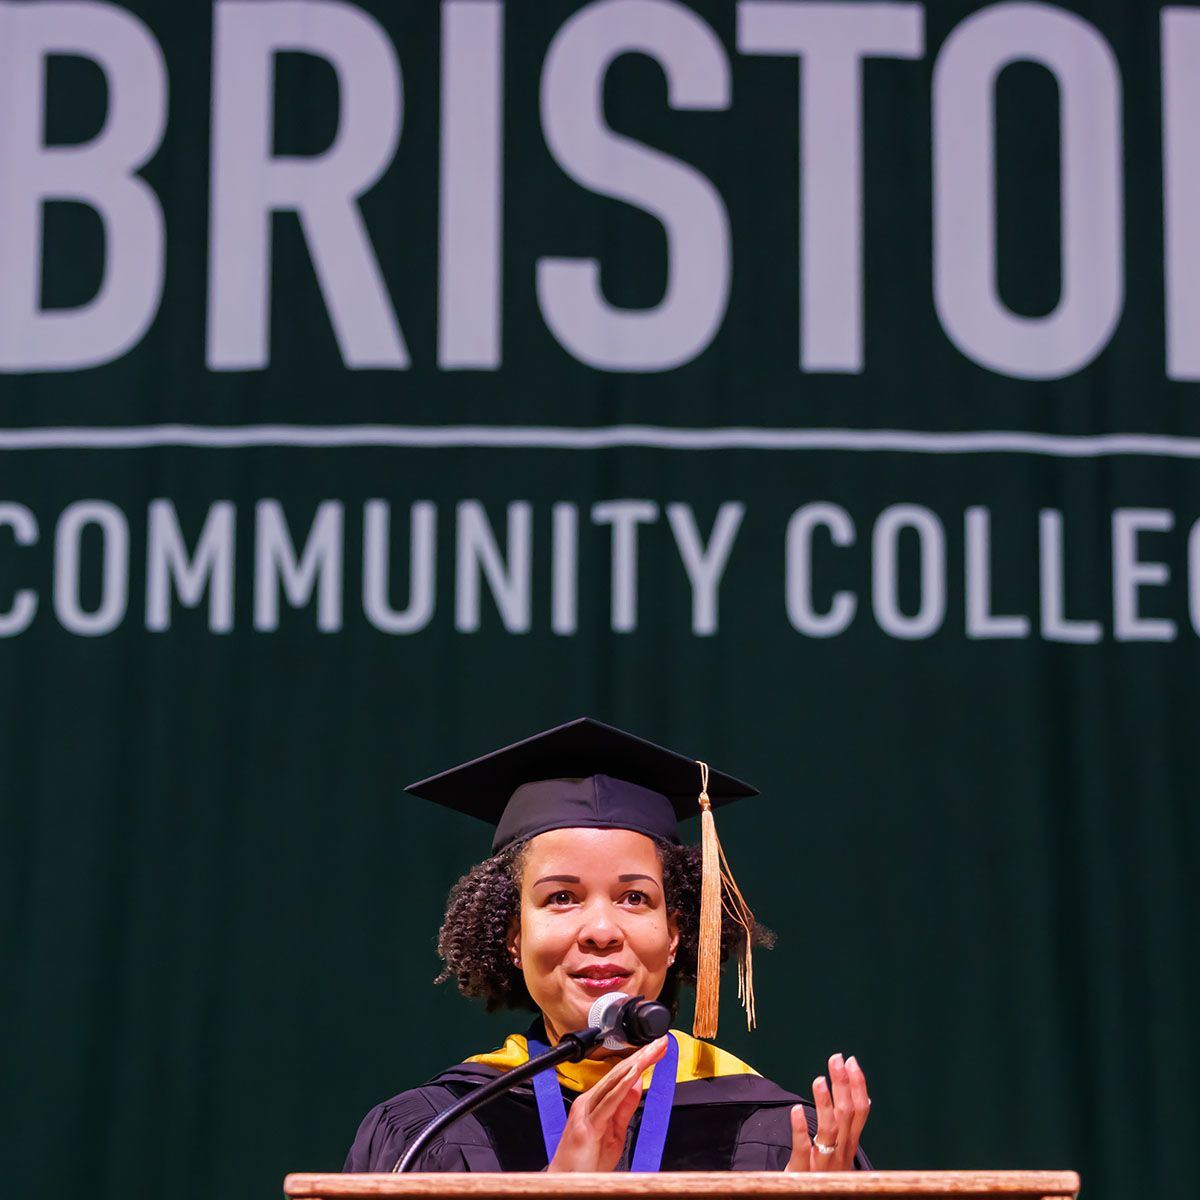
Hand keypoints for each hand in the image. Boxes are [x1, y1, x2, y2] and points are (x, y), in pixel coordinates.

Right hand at [546, 1037, 668, 1171]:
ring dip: (635, 1065)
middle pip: (618, 1073)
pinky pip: (608, 1103)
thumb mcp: (614, 1131)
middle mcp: (588, 1102)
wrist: (566, 1182)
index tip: (658, 1049)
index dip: (640, 1060)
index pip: (621, 1075)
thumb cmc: (585, 1162)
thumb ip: (625, 1106)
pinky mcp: (588, 1126)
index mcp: (594, 1102)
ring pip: (613, 1082)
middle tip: (660, 1042)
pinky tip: (633, 1075)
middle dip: (641, 1056)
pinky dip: (621, 1087)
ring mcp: (586, 1112)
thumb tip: (637, 1083)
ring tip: (651, 1052)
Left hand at [785, 1053, 869, 1171]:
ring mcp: (823, 1164)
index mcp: (849, 1146)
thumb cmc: (822, 1175)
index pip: (860, 1112)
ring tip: (819, 1079)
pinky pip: (802, 1149)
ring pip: (829, 1131)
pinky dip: (800, 1129)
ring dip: (825, 1104)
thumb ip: (849, 1128)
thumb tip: (865, 1098)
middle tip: (836, 1059)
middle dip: (843, 1085)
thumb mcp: (840, 1151)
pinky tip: (796, 1110)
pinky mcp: (802, 1172)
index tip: (851, 1062)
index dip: (857, 1086)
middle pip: (847, 1115)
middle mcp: (841, 1154)